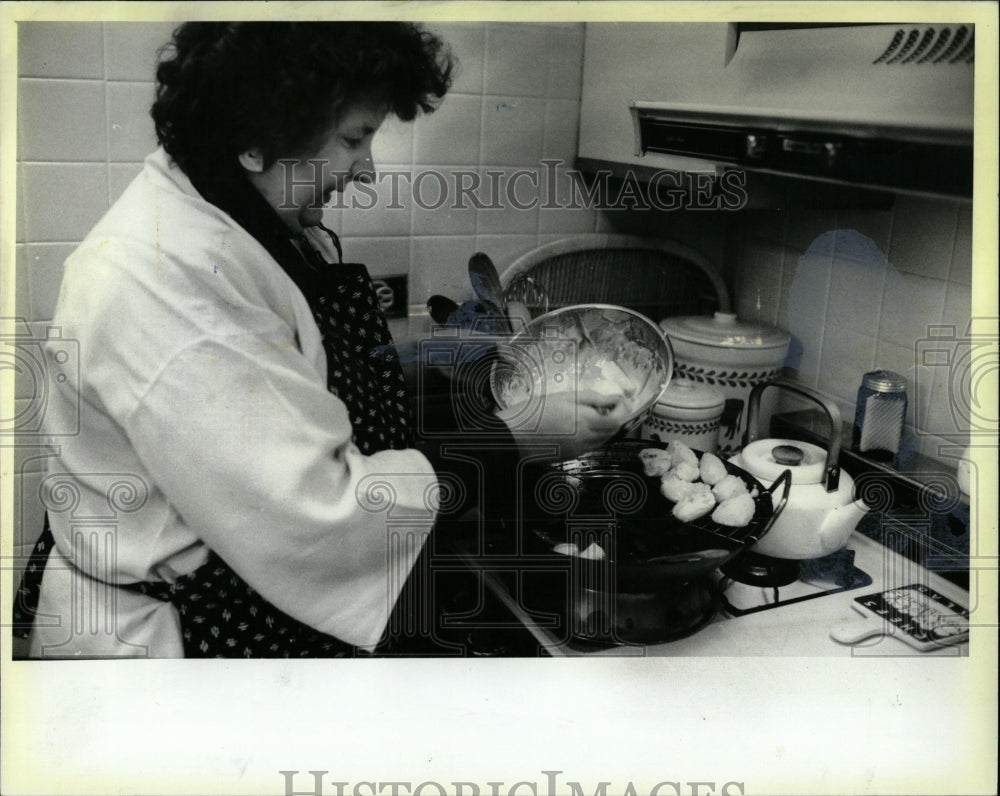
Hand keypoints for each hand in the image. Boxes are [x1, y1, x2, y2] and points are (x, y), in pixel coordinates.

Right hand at [496, 388, 630, 461]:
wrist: (513, 436)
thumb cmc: (534, 412)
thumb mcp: (564, 397)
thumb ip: (591, 399)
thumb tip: (613, 399)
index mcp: (585, 422)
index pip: (617, 420)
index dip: (623, 409)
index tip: (620, 400)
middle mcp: (586, 439)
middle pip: (613, 432)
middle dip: (616, 417)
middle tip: (608, 404)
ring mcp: (579, 450)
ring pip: (603, 440)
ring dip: (605, 428)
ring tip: (592, 413)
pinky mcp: (571, 456)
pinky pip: (590, 446)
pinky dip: (593, 435)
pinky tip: (580, 425)